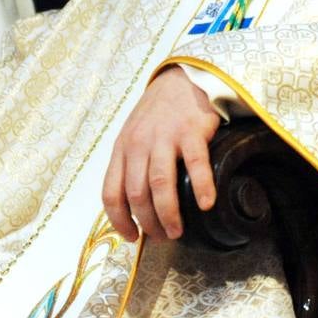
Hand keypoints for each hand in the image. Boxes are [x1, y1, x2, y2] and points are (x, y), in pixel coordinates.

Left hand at [101, 65, 220, 242]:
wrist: (181, 79)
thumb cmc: (157, 115)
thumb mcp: (132, 137)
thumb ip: (130, 165)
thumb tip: (133, 207)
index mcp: (121, 150)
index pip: (111, 193)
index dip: (118, 221)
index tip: (132, 237)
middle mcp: (138, 145)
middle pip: (137, 194)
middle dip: (148, 223)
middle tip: (163, 237)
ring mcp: (164, 137)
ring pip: (160, 184)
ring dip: (169, 214)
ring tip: (178, 231)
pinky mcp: (190, 131)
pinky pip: (195, 165)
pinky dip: (201, 187)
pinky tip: (207, 204)